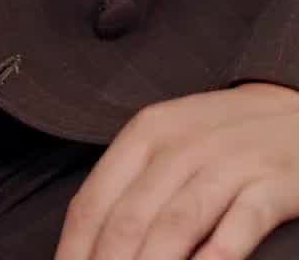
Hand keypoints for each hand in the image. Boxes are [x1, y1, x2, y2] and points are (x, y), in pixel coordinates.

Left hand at [53, 82, 298, 259]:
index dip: (74, 253)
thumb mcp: (170, 144)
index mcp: (145, 134)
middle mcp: (180, 146)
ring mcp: (227, 163)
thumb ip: (132, 188)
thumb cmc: (223, 137)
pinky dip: (215, 256)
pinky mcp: (272, 182)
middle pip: (128, 221)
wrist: (292, 106)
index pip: (93, 204)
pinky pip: (239, 223)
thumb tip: (91, 245)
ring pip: (175, 224)